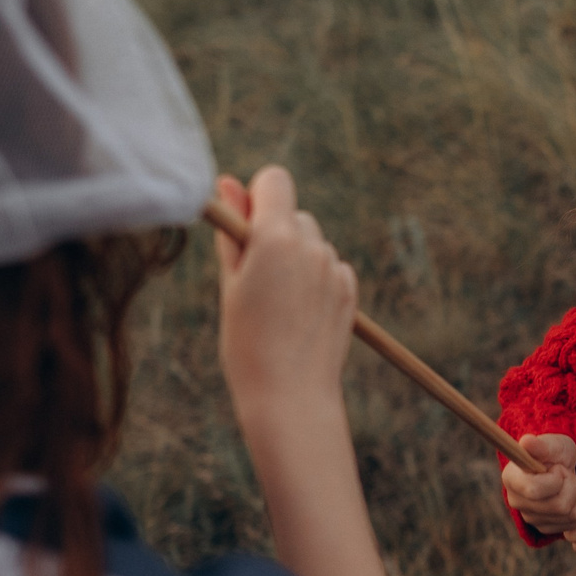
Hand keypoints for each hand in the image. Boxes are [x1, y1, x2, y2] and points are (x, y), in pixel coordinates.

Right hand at [216, 168, 356, 436]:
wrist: (290, 396)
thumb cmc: (247, 341)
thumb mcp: (231, 283)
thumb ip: (233, 230)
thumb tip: (227, 183)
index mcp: (276, 237)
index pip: (274, 180)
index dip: (257, 197)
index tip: (245, 225)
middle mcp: (311, 245)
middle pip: (293, 214)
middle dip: (274, 233)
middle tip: (254, 278)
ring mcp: (334, 268)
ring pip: (311, 242)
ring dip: (295, 258)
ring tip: (277, 304)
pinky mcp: (348, 289)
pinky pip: (328, 267)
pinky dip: (314, 279)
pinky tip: (299, 314)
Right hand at [503, 434, 575, 532]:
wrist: (561, 467)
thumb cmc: (554, 452)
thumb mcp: (551, 443)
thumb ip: (541, 444)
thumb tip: (527, 442)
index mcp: (511, 479)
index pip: (534, 490)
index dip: (556, 479)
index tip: (558, 468)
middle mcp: (517, 502)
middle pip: (559, 506)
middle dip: (572, 485)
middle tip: (567, 473)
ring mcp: (532, 519)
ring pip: (571, 514)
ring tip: (571, 482)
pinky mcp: (547, 529)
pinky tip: (575, 494)